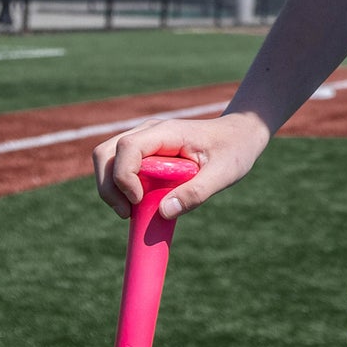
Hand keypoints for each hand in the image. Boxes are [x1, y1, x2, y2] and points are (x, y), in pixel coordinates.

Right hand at [91, 112, 270, 220]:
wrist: (240, 135)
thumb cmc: (235, 150)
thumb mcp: (224, 173)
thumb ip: (197, 192)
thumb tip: (164, 212)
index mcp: (167, 132)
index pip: (127, 147)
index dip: (124, 176)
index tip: (138, 201)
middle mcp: (150, 133)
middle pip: (106, 153)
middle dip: (107, 186)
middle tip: (127, 214)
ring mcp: (145, 142)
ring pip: (107, 160)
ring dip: (110, 188)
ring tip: (131, 212)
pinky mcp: (145, 154)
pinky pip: (119, 168)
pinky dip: (119, 188)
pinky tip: (140, 205)